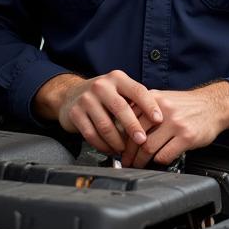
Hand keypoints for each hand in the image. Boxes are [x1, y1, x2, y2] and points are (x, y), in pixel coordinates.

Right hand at [34, 71, 161, 154]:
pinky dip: (102, 145)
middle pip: (121, 109)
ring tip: (125, 149)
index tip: (159, 119)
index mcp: (117, 78)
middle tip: (142, 141)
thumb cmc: (102, 95)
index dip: (150, 106)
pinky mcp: (75, 113)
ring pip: (105, 125)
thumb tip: (157, 119)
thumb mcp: (119, 89)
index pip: (138, 91)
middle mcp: (101, 86)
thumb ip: (135, 100)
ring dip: (117, 141)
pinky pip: (91, 134)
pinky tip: (110, 150)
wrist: (70, 94)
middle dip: (133, 127)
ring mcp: (86, 99)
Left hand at [121, 81, 228, 167]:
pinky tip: (158, 161)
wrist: (215, 105)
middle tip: (126, 160)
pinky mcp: (187, 137)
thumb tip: (125, 126)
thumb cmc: (189, 105)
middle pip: (137, 136)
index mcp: (155, 99)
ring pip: (148, 147)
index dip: (122, 137)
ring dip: (140, 161)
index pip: (130, 120)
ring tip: (138, 164)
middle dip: (128, 153)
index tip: (119, 147)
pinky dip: (158, 161)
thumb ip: (146, 108)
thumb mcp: (165, 98)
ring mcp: (176, 123)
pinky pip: (165, 155)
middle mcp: (164, 110)